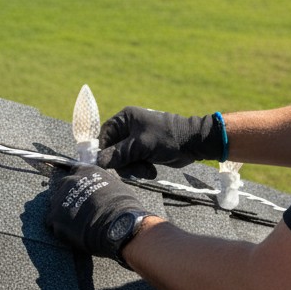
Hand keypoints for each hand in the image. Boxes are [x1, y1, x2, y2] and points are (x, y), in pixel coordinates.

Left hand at [46, 165, 148, 264]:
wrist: (119, 225)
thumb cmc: (123, 207)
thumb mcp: (114, 185)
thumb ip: (99, 183)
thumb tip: (98, 190)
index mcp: (84, 171)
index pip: (74, 172)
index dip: (77, 183)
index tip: (80, 191)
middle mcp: (69, 182)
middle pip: (61, 188)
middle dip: (67, 197)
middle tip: (78, 210)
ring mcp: (59, 200)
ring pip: (55, 206)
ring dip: (62, 213)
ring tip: (76, 224)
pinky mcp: (55, 219)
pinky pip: (53, 223)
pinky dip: (61, 229)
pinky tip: (73, 234)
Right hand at [97, 106, 223, 178]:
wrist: (192, 144)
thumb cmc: (166, 138)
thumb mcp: (140, 146)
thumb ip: (118, 153)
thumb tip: (98, 161)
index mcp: (125, 118)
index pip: (104, 135)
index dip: (104, 150)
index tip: (105, 164)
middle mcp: (128, 127)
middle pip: (113, 150)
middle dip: (124, 162)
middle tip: (136, 168)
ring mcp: (136, 140)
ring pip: (123, 159)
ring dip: (134, 168)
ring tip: (147, 170)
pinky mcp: (143, 151)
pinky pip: (133, 163)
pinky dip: (140, 169)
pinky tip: (151, 170)